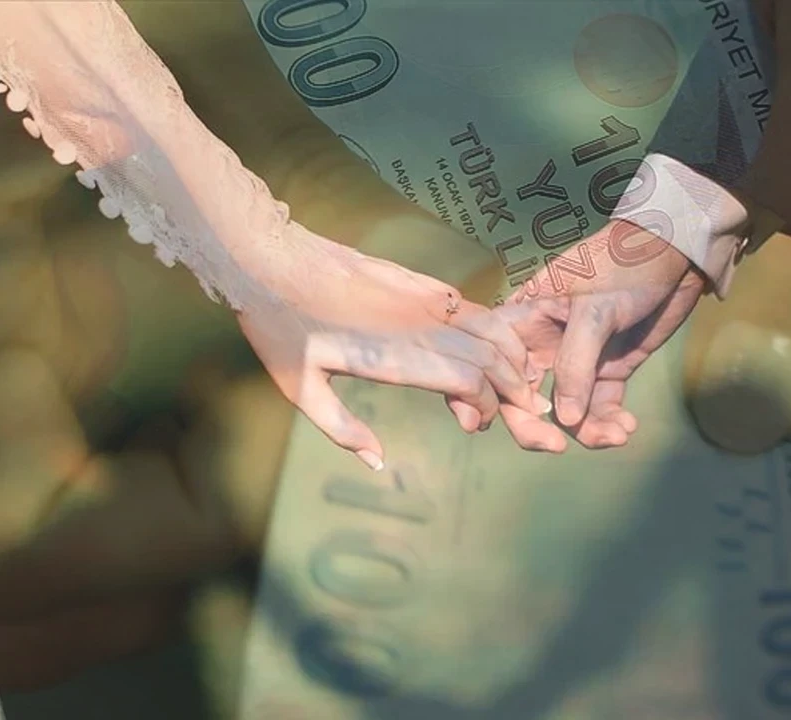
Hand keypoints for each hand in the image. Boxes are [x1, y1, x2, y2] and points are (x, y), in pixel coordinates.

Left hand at [234, 221, 546, 469]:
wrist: (269, 258)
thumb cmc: (278, 327)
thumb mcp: (300, 389)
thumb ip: (343, 429)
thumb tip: (379, 462)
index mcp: (394, 357)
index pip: (468, 380)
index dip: (486, 406)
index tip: (475, 423)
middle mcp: (417, 326)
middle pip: (490, 356)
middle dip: (513, 387)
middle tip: (519, 411)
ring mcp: (420, 298)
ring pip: (489, 326)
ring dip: (512, 355)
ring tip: (521, 379)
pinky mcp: (416, 280)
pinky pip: (468, 305)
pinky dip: (494, 327)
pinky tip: (495, 343)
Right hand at [494, 220, 705, 450]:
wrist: (678, 254)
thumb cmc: (626, 266)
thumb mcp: (594, 312)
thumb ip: (575, 365)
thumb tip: (564, 420)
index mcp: (525, 319)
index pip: (491, 362)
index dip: (486, 394)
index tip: (490, 423)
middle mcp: (543, 344)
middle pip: (522, 397)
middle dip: (536, 428)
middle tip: (556, 448)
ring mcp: (576, 360)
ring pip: (565, 411)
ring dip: (586, 431)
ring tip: (616, 435)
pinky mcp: (607, 370)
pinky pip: (599, 408)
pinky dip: (609, 423)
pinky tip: (626, 428)